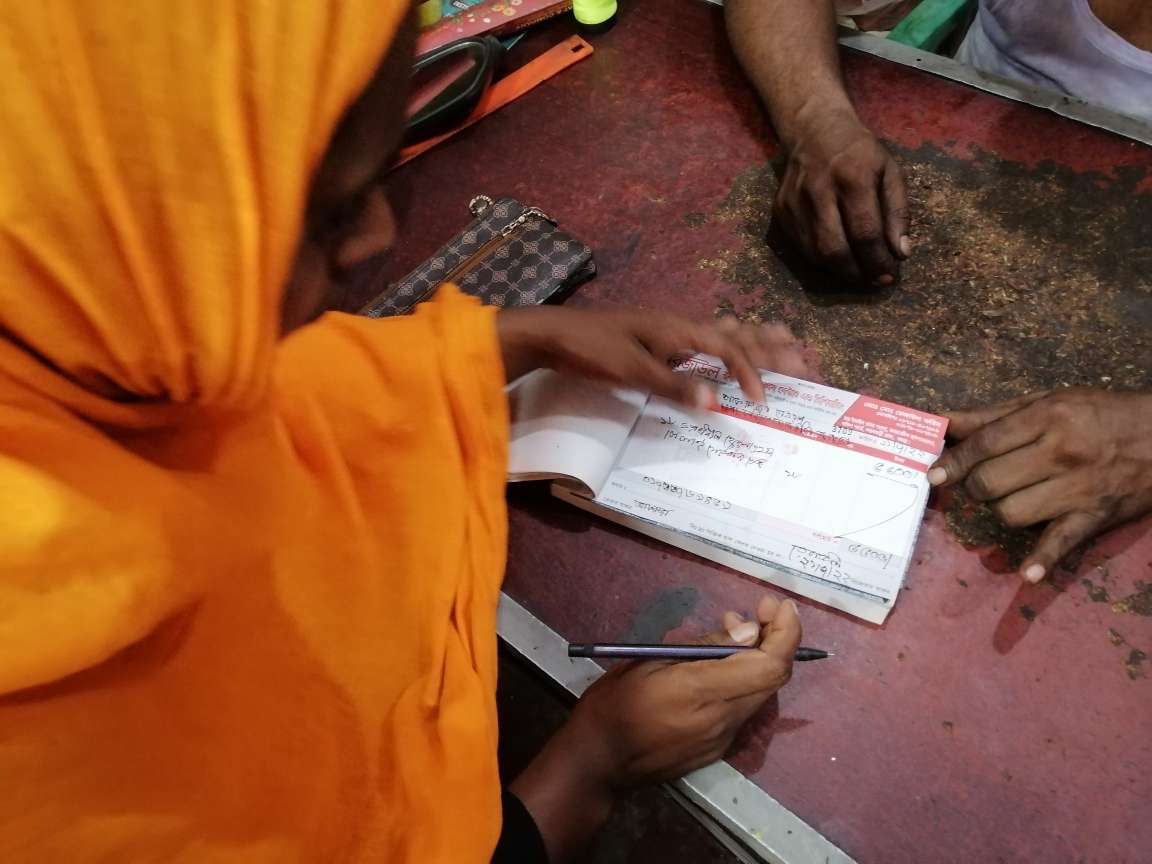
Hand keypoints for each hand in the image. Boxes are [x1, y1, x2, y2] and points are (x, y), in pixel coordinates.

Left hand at [497, 305, 808, 405]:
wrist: (550, 334)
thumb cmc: (589, 350)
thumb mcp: (631, 371)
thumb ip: (674, 386)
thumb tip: (718, 403)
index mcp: (678, 329)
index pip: (728, 348)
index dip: (750, 372)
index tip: (763, 400)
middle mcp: (678, 325)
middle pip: (734, 334)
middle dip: (771, 346)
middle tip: (807, 357)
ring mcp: (665, 330)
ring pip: (720, 332)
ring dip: (753, 339)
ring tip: (783, 339)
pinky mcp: (653, 339)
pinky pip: (701, 339)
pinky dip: (724, 343)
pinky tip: (726, 346)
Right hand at [508, 595, 800, 861]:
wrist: (597, 763)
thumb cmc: (613, 703)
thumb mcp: (647, 660)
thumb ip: (702, 646)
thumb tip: (748, 631)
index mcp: (700, 691)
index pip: (769, 666)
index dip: (785, 632)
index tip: (777, 605)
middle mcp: (722, 719)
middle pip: (774, 679)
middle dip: (776, 639)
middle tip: (755, 612)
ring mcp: (722, 739)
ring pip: (760, 693)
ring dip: (758, 658)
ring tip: (729, 633)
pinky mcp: (717, 749)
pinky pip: (743, 708)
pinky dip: (744, 680)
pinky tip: (719, 668)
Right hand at [774, 107, 909, 285]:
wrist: (815, 130)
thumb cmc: (860, 152)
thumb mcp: (890, 172)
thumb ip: (898, 212)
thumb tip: (901, 253)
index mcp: (852, 178)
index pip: (865, 233)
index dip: (878, 261)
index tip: (890, 276)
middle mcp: (819, 191)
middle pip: (834, 249)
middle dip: (857, 272)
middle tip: (873, 279)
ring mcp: (794, 202)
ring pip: (815, 253)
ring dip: (839, 270)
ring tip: (858, 270)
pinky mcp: (780, 210)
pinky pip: (801, 247)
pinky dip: (821, 259)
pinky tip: (838, 255)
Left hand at [929, 388, 1151, 582]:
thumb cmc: (1099, 414)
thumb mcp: (1048, 401)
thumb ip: (992, 413)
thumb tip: (941, 421)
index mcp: (1047, 418)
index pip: (985, 444)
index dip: (954, 461)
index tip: (934, 474)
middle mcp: (1061, 452)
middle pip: (991, 481)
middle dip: (973, 486)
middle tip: (977, 483)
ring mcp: (1079, 488)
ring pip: (1012, 512)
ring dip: (998, 510)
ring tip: (1008, 498)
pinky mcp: (1095, 516)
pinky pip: (1063, 542)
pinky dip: (1043, 560)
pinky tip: (1026, 575)